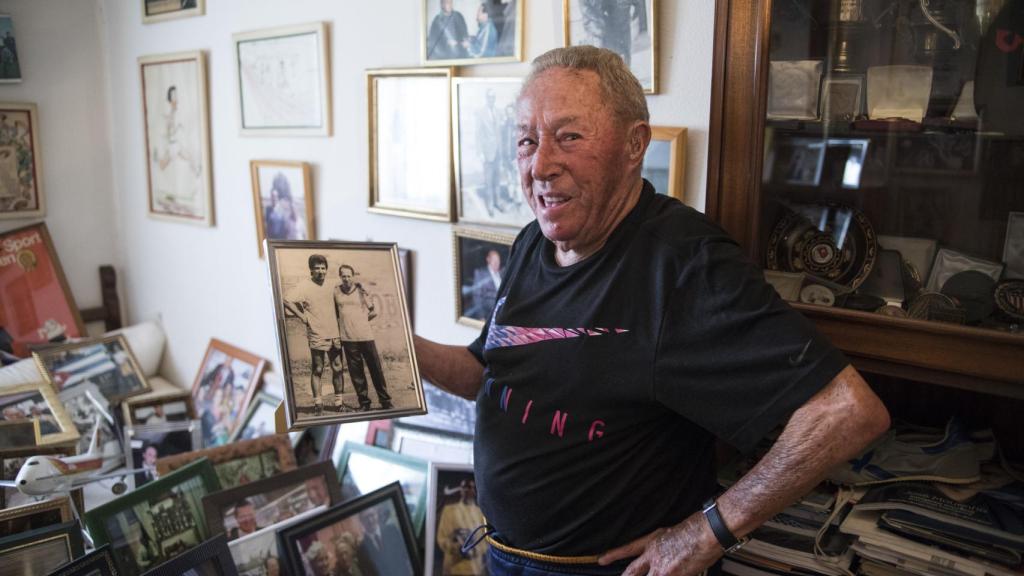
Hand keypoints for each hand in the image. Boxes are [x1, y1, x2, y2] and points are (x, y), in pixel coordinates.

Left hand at [598, 513, 721, 575]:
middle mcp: (654, 555)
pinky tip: (673, 575)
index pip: (628, 549)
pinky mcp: (672, 575)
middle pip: (632, 572)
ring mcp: (662, 568)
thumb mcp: (672, 532)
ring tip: (658, 573)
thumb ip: (664, 544)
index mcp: (653, 541)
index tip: (601, 560)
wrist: (707, 531)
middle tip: (617, 575)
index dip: (614, 555)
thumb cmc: (697, 529)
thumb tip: (663, 553)